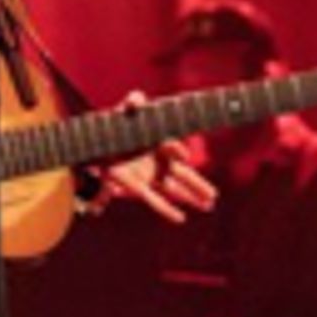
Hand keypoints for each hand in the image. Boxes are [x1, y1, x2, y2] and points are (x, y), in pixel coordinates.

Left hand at [98, 92, 216, 221]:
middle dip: (198, 185)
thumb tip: (138, 98)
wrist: (102, 142)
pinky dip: (166, 209)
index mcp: (161, 143)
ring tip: (208, 205)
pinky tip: (181, 218)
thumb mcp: (125, 111)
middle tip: (214, 195)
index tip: (184, 155)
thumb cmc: (120, 124)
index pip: (173, 148)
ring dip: (190, 197)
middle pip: (183, 174)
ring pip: (174, 189)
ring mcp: (151, 175)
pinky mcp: (137, 187)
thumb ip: (133, 102)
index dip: (178, 151)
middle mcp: (160, 161)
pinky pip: (154, 200)